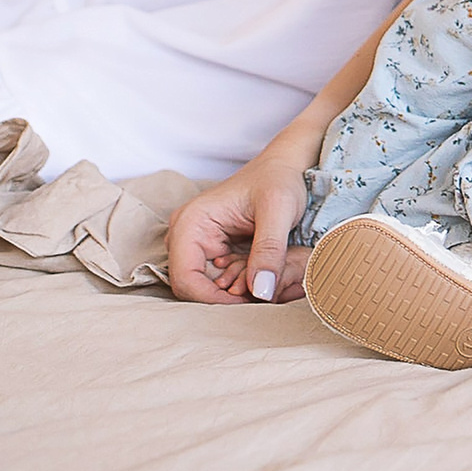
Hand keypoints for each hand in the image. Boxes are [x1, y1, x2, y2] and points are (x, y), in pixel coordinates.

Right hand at [164, 144, 315, 303]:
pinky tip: (266, 278)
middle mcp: (186, 236)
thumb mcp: (279, 210)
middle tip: (266, 297)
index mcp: (190, 223)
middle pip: (195, 288)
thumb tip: (261, 292)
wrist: (285, 166)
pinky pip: (221, 280)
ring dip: (238, 294)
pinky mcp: (214, 251)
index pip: (186, 280)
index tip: (252, 303)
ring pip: (209, 288)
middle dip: (229, 299)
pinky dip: (243, 285)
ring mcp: (198, 244)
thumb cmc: (279, 179)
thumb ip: (270, 250)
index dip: (215, 301)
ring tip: (270, 286)